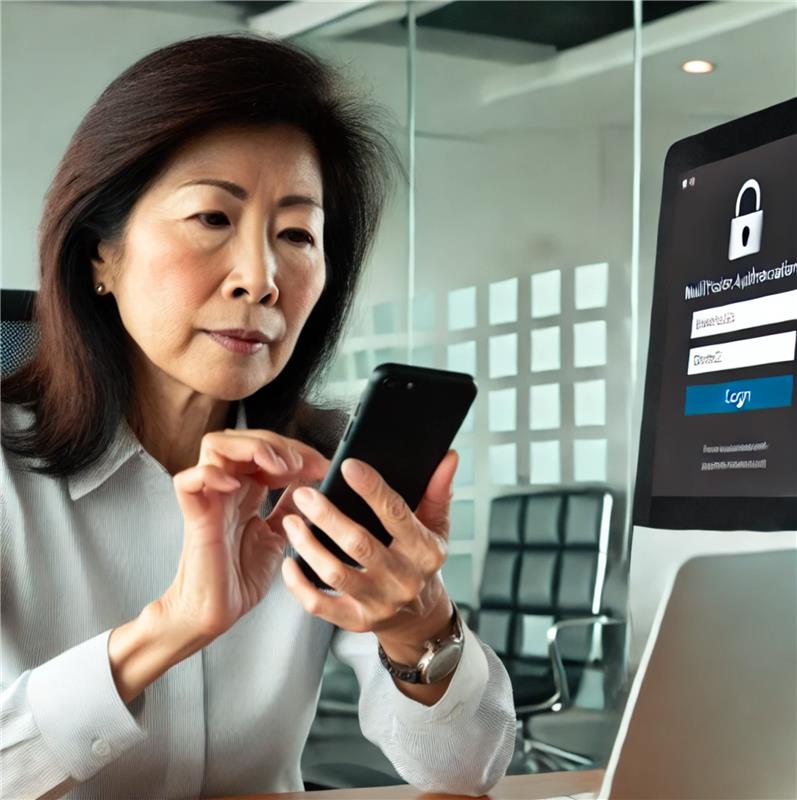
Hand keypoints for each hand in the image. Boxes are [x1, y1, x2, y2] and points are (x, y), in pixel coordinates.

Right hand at [159, 428, 328, 645]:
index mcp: (247, 490)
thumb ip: (294, 508)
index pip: (266, 447)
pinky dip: (211, 473)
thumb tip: (316, 484)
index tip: (323, 465)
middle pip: (243, 438)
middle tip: (302, 463)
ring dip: (251, 448)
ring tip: (277, 467)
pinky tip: (238, 484)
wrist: (218, 611)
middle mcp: (227, 488)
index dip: (296, 448)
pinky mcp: (196, 516)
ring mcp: (210, 498)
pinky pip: (188, 480)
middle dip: (279, 443)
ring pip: (215, 445)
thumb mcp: (282, 534)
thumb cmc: (241, 576)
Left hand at [281, 450, 458, 645]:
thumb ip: (438, 491)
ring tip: (292, 521)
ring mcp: (378, 602)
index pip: (396, 514)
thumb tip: (448, 458)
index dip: (371, 488)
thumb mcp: (436, 526)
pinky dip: (299, 585)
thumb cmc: (421, 562)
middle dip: (327, 516)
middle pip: (358, 544)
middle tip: (305, 494)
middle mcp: (403, 578)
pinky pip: (320, 605)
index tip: (349, 466)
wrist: (419, 616)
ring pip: (335, 573)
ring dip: (308, 545)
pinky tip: (290, 562)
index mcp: (424, 551)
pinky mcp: (356, 621)